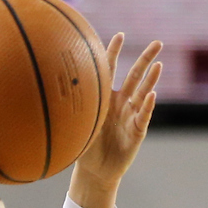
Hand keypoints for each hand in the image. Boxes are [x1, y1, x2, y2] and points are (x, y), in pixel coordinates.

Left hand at [69, 34, 161, 207]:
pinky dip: (147, 106)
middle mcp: (121, 103)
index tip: (120, 35)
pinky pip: (143, 117)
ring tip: (159, 64)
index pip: (111, 70)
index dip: (115, 53)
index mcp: (106, 98)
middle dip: (146, 59)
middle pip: (136, 76)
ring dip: (151, 79)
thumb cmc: (84, 148)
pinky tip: (152, 95)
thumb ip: (71, 111)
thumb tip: (48, 92)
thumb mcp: (76, 126)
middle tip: (158, 42)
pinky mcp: (137, 132)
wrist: (94, 172)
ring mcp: (131, 116)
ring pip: (143, 93)